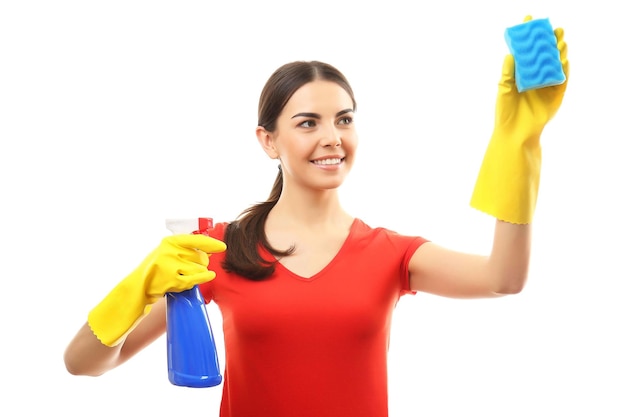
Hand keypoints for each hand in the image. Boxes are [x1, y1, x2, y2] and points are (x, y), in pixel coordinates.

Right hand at [139, 234, 226, 302]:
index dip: (211, 243)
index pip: (196, 240)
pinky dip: (204, 277)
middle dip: (201, 262)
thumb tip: (209, 251)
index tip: (222, 247)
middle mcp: (170, 252)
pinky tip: (208, 276)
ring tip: (185, 274)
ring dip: (199, 272)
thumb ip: (185, 249)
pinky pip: (197, 278)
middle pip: (201, 256)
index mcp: (169, 241)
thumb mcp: (167, 251)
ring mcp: (171, 266)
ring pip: (201, 268)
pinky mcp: (174, 280)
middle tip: (190, 267)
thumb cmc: (156, 267)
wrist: (139, 285)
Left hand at [495, 16, 568, 140]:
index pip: (527, 52)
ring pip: (555, 65)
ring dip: (559, 52)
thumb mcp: (504, 90)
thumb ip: (508, 73)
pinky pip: (562, 80)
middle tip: (553, 28)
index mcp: (521, 74)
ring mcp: (546, 85)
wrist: (515, 133)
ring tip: (560, 40)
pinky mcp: (555, 95)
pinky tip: (564, 59)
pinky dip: (564, 69)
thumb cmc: (505, 112)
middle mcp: (535, 77)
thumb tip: (510, 54)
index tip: (530, 20)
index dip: (530, 37)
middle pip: (544, 55)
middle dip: (550, 42)